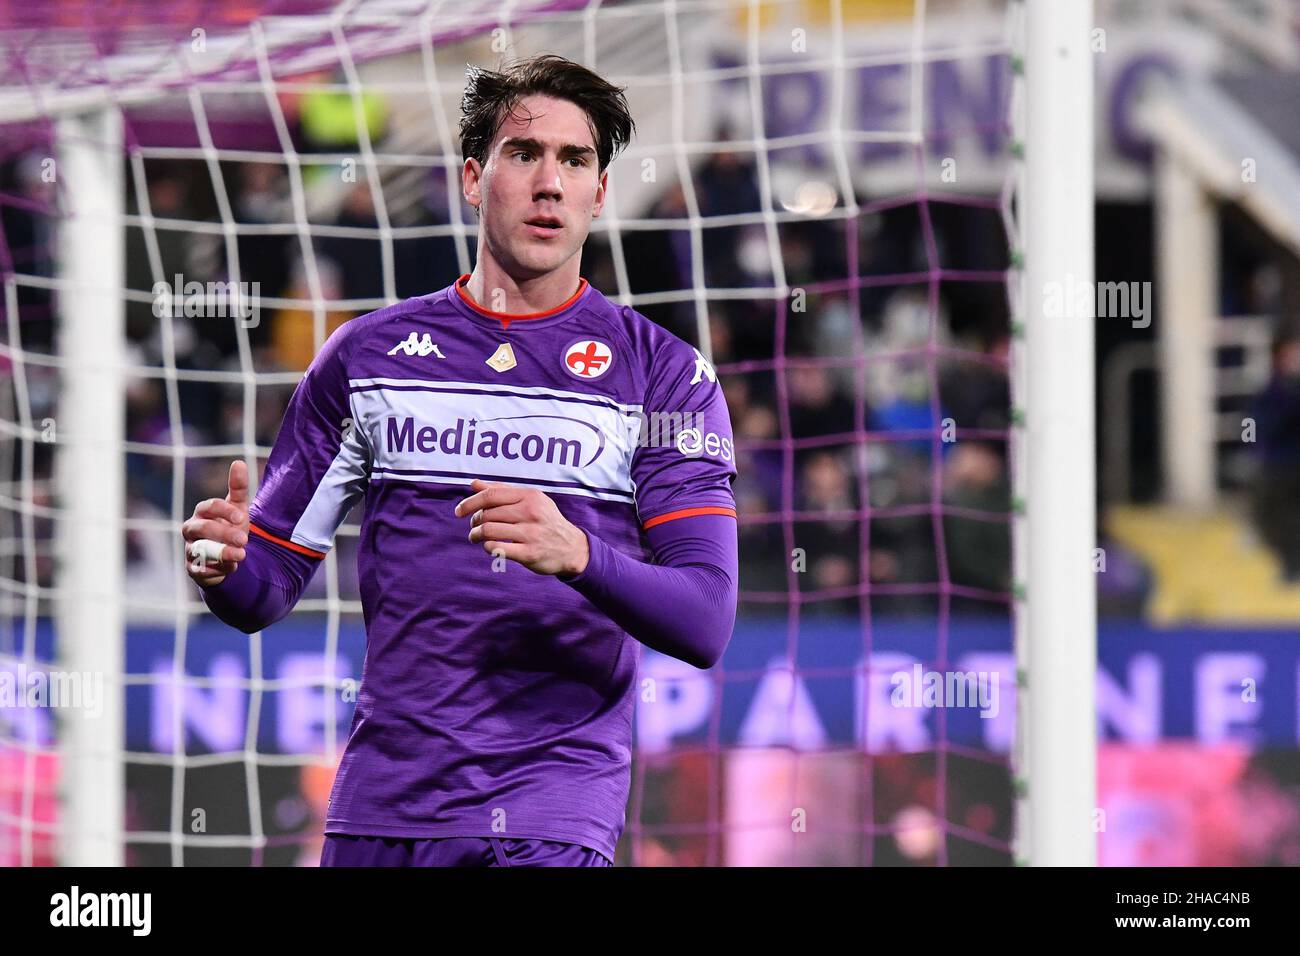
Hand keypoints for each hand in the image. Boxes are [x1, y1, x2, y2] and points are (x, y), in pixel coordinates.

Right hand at [183, 460, 250, 587]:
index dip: (224, 511)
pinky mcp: (192, 568)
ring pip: (199, 550)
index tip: (241, 517)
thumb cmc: (230, 525)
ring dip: (221, 553)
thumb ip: (238, 487)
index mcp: (202, 511)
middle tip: (244, 539)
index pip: (209, 506)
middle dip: (223, 533)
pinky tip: (232, 568)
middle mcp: (192, 529)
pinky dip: (217, 570)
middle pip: (202, 528)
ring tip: (241, 556)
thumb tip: (239, 462)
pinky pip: (200, 570)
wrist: (227, 554)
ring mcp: (190, 549)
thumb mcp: (238, 507)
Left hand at [454, 479, 588, 576]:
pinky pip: (497, 548)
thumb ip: (502, 491)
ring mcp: (531, 533)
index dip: (470, 502)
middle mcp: (531, 512)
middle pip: (487, 514)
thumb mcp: (530, 500)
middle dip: (474, 521)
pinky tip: (489, 547)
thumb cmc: (545, 521)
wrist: (572, 548)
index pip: (491, 495)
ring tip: (476, 537)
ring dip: (476, 535)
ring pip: (489, 530)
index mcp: (530, 496)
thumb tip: (474, 484)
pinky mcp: (529, 553)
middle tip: (474, 527)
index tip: (459, 511)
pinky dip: (487, 547)